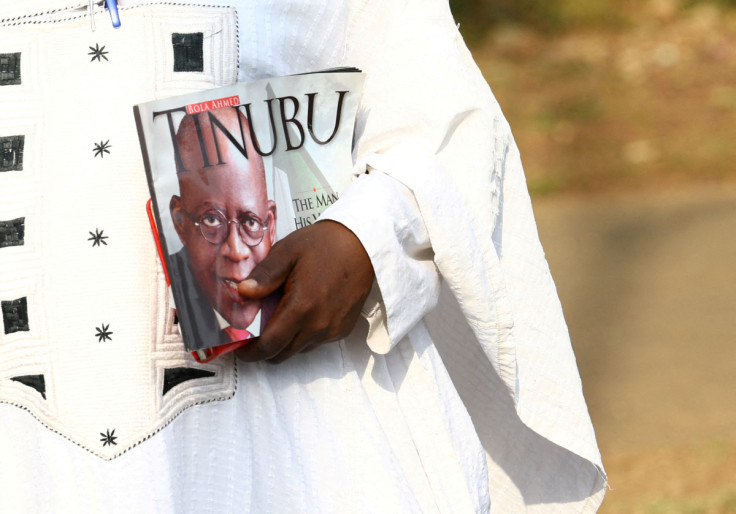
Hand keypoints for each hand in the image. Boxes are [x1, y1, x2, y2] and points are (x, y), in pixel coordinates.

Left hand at [236, 220, 374, 362]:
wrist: (363, 243)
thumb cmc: (324, 244)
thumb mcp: (287, 252)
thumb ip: (263, 276)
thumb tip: (242, 293)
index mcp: (301, 308)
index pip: (269, 345)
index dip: (250, 351)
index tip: (238, 347)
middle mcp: (318, 325)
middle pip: (282, 353)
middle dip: (264, 349)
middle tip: (253, 333)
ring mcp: (333, 330)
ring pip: (299, 349)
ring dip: (284, 342)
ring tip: (277, 319)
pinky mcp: (343, 329)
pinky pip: (316, 342)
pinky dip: (302, 336)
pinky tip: (300, 314)